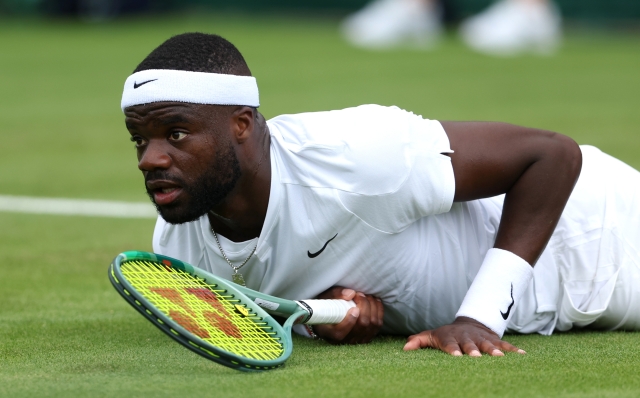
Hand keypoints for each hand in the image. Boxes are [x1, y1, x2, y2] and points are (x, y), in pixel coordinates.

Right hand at [313, 286, 383, 344]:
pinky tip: (374, 301)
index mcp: (330, 333)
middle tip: (359, 294)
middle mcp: (344, 340)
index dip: (349, 321)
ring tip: (366, 296)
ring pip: (372, 325)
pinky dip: (379, 311)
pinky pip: (378, 325)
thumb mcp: (326, 297)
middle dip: (364, 306)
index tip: (354, 308)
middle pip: (361, 326)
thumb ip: (336, 294)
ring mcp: (357, 340)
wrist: (331, 314)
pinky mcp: (367, 336)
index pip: (340, 333)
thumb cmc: (327, 306)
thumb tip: (351, 294)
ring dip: (372, 307)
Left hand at [403, 317, 525, 356]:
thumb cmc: (446, 335)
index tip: (456, 356)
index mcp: (451, 337)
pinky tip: (523, 355)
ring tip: (500, 357)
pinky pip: (505, 344)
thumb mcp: (432, 335)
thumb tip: (405, 348)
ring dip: (494, 350)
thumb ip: (420, 341)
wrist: (468, 324)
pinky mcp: (494, 340)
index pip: (450, 343)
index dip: (452, 349)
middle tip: (476, 357)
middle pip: (470, 344)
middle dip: (473, 350)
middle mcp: (467, 337)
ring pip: (489, 344)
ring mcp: (482, 338)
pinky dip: (514, 349)